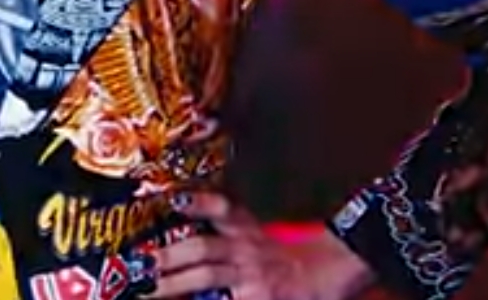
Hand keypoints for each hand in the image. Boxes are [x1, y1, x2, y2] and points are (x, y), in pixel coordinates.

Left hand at [152, 193, 374, 299]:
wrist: (349, 263)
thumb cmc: (314, 254)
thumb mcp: (273, 239)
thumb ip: (239, 239)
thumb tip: (200, 247)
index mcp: (250, 229)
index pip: (216, 206)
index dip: (187, 201)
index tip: (163, 198)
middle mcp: (247, 247)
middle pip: (198, 246)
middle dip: (165, 256)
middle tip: (138, 264)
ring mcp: (253, 274)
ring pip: (203, 275)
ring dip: (171, 284)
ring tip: (147, 292)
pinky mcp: (261, 297)